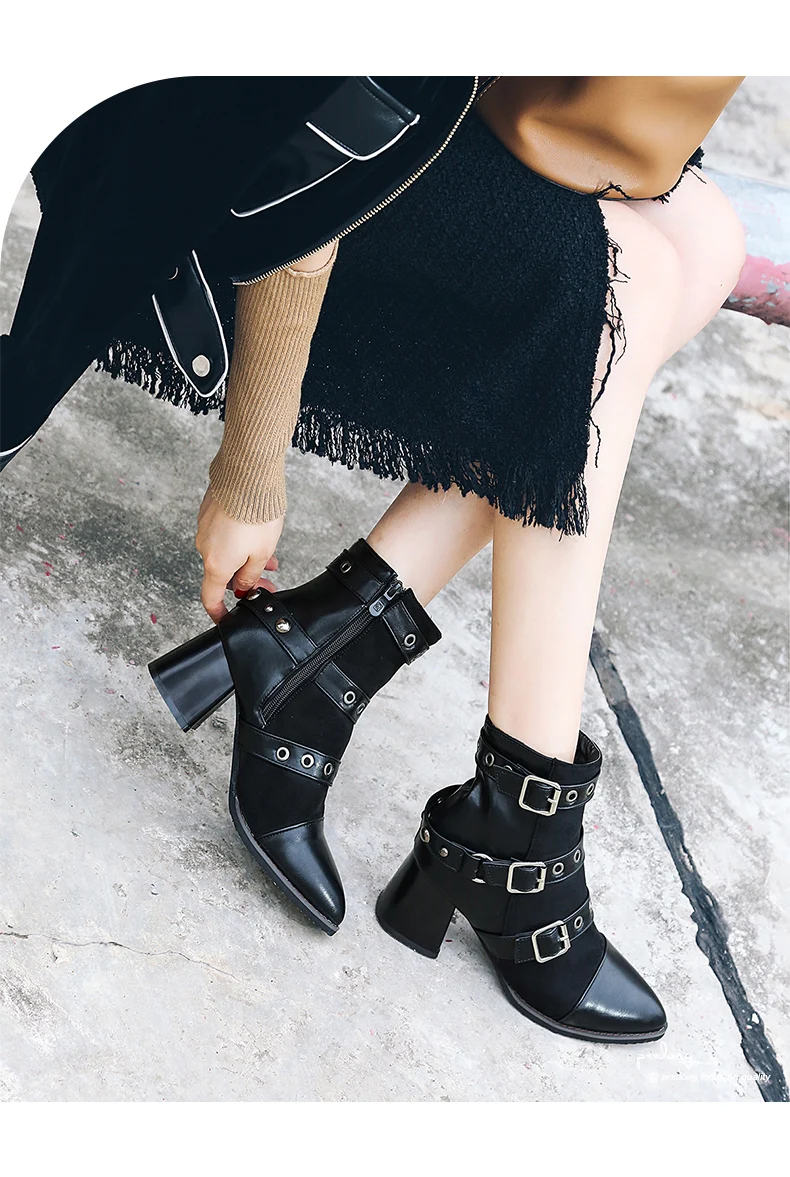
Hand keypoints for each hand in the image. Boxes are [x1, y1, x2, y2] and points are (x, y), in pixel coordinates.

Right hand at [196, 487, 283, 622]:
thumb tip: (243, 588)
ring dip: (245, 558)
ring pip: (225, 552)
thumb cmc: (256, 514)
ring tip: (270, 556)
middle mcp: (205, 548)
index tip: (225, 620)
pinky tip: (256, 534)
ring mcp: (205, 528)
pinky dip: (238, 540)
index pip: (211, 597)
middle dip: (246, 580)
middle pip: (222, 573)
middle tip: (268, 581)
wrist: (247, 476)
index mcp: (216, 564)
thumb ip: (251, 576)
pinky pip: (222, 534)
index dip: (218, 613)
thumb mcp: (261, 554)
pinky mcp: (208, 512)